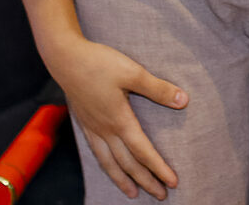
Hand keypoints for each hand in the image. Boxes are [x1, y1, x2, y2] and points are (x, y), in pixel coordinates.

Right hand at [44, 34, 187, 198]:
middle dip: (145, 180)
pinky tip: (109, 167)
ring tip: (132, 194)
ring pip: (109, 163)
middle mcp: (105, 130)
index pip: (143, 151)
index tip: (173, 182)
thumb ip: (158, 88)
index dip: (159, 168)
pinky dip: (106, 166)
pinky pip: (96, 153)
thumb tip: (183, 101)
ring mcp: (93, 128)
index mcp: (119, 120)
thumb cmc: (99, 63)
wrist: (65, 58)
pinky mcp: (84, 122)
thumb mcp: (133, 71)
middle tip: (161, 195)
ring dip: (123, 180)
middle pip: (128, 163)